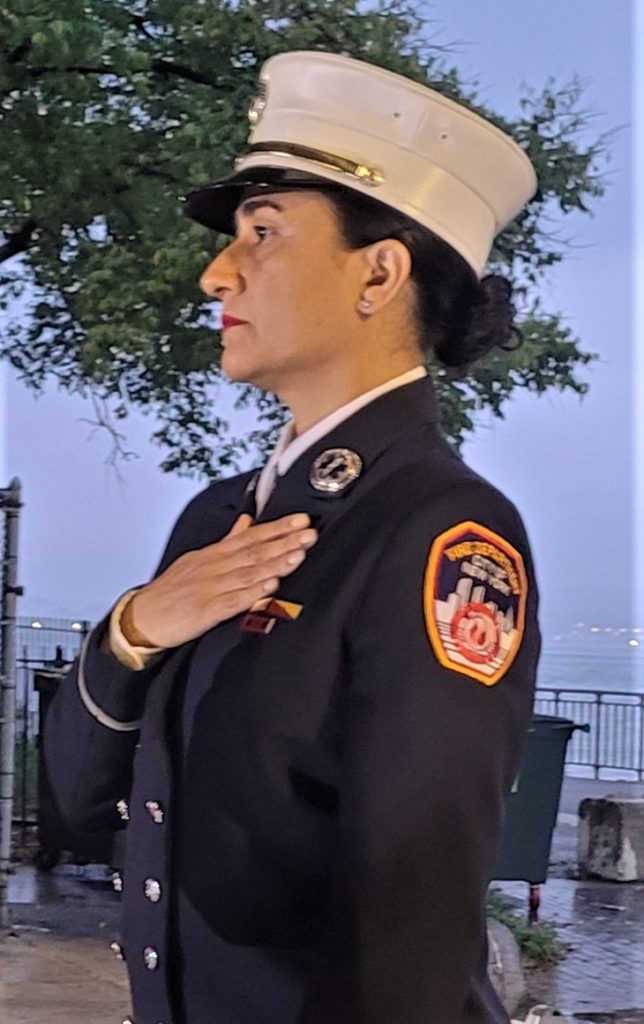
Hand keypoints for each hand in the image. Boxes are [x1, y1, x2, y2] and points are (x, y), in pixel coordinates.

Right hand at [126, 513, 316, 647]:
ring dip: (274, 563)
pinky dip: (253, 592)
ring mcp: (209, 588)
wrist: (141, 618)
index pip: (250, 536)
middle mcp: (212, 567)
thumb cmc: (170, 591)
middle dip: (283, 542)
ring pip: (247, 573)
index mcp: (212, 554)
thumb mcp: (197, 560)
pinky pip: (233, 600)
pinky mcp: (205, 611)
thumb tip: (247, 521)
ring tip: (297, 555)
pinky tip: (270, 586)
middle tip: (309, 533)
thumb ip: (226, 541)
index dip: (277, 528)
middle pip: (253, 551)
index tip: (300, 520)